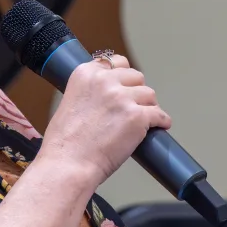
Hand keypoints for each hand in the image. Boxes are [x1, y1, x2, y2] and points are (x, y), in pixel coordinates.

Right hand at [36, 53, 170, 189]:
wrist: (67, 164)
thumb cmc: (65, 143)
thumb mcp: (70, 102)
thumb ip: (90, 92)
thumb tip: (109, 96)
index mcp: (85, 74)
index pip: (116, 62)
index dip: (124, 77)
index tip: (126, 86)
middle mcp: (104, 81)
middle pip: (136, 77)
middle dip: (137, 92)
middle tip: (134, 107)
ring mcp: (122, 98)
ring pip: (149, 95)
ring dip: (148, 107)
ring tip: (144, 120)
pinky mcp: (137, 117)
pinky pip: (159, 115)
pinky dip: (161, 121)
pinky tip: (160, 126)